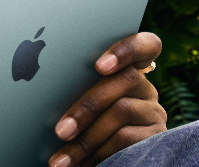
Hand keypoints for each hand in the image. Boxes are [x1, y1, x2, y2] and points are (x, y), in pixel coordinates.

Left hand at [48, 32, 165, 166]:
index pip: (145, 45)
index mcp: (125, 70)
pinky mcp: (158, 136)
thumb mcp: (78, 104)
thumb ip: (74, 86)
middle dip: (87, 106)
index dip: (126, 49)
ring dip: (87, 137)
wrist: (101, 161)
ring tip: (62, 159)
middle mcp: (145, 88)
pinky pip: (129, 138)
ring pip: (122, 110)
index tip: (99, 65)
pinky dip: (100, 152)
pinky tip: (81, 164)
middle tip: (61, 131)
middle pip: (124, 79)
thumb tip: (41, 80)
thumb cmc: (79, 127)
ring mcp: (154, 111)